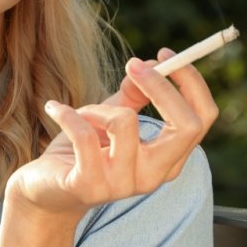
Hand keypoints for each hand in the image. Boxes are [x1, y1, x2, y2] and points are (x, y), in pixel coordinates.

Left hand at [4, 48, 220, 218]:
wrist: (44, 191)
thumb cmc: (81, 152)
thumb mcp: (110, 119)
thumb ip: (132, 96)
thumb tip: (148, 64)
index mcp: (168, 159)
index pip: (202, 118)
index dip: (190, 82)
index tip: (163, 55)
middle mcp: (153, 175)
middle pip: (186, 126)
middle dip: (161, 86)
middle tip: (132, 65)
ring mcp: (123, 184)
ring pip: (125, 121)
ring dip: (96, 107)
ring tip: (80, 112)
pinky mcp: (89, 186)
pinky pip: (84, 134)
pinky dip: (67, 114)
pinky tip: (55, 110)